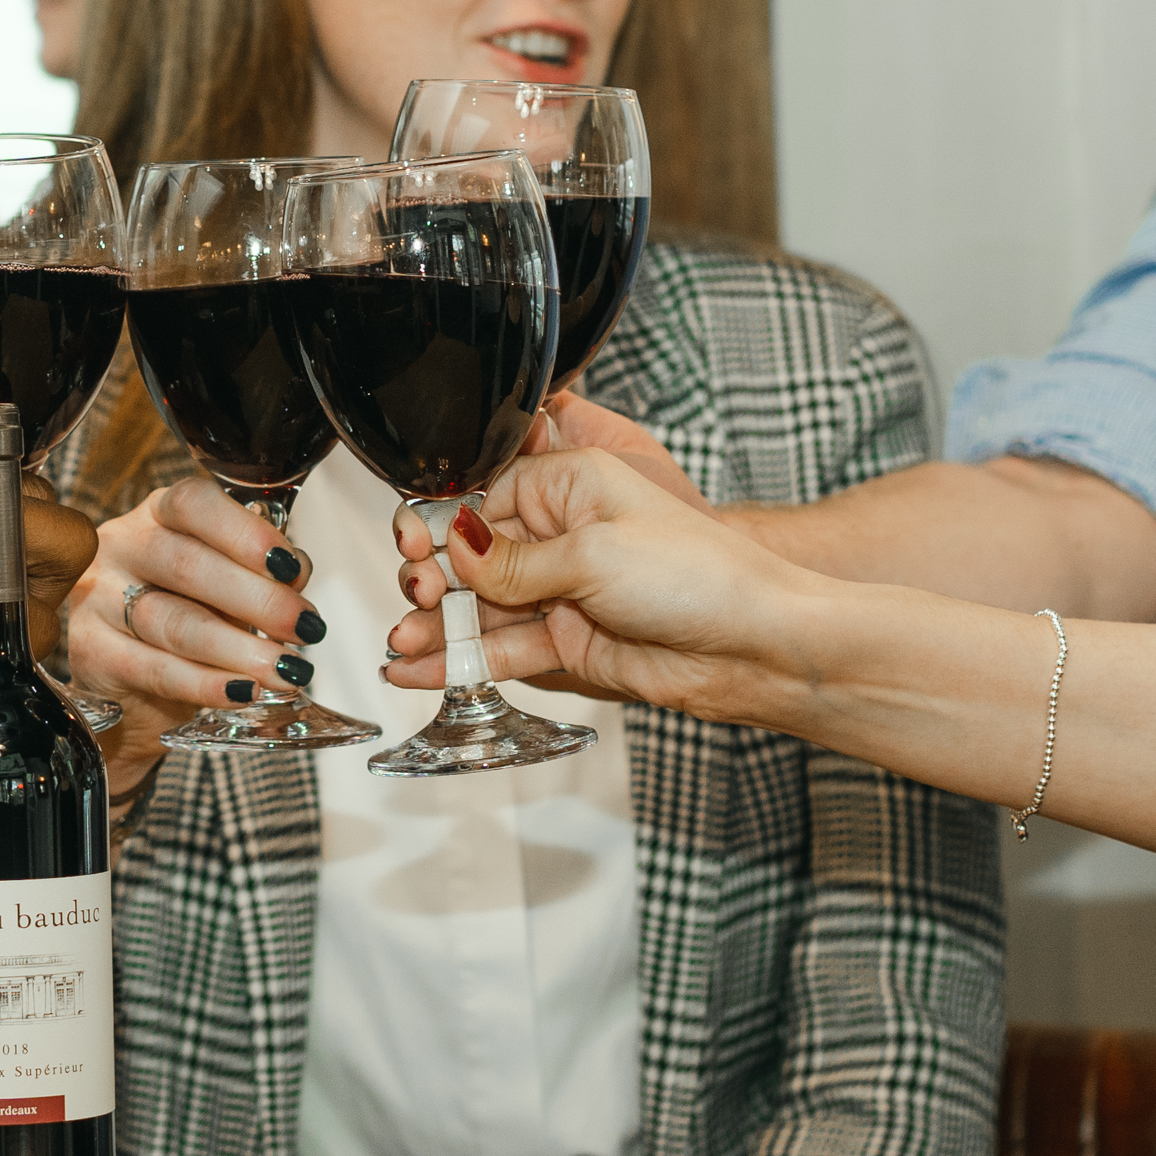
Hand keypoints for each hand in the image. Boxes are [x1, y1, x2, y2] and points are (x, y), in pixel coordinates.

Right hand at [70, 482, 326, 794]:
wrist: (129, 685)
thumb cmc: (184, 616)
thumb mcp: (225, 585)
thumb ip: (261, 571)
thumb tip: (295, 571)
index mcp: (157, 515)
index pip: (194, 504)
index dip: (245, 533)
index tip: (290, 567)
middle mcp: (121, 547)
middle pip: (188, 566)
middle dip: (258, 599)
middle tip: (305, 627)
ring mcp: (98, 599)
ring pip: (174, 623)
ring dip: (239, 649)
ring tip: (286, 669)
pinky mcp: (90, 653)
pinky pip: (155, 670)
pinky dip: (206, 684)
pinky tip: (243, 691)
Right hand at [387, 395, 693, 693]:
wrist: (752, 645)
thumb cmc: (698, 575)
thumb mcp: (593, 553)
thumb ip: (514, 561)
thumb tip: (456, 546)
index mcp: (574, 485)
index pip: (485, 497)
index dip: (445, 525)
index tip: (416, 548)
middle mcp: (566, 535)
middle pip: (476, 555)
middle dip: (436, 577)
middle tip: (419, 597)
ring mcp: (565, 591)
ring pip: (484, 607)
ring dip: (440, 627)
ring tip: (402, 646)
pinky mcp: (570, 641)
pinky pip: (503, 649)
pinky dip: (462, 660)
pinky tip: (421, 669)